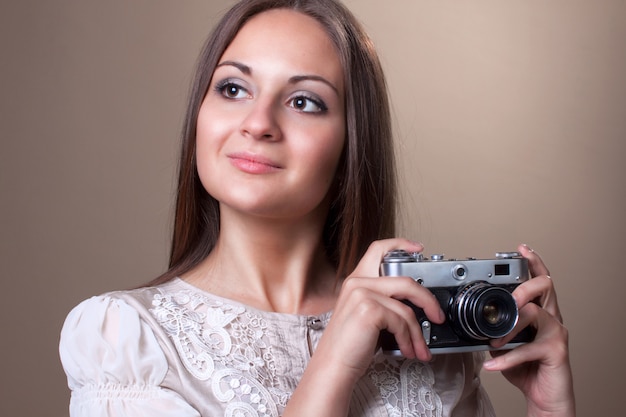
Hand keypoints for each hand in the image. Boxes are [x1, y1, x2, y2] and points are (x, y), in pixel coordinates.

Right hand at [284, 238, 444, 416]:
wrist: (333, 365)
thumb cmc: (349, 346)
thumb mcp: (366, 315)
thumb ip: (385, 301)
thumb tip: (416, 305)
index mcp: (356, 280)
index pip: (378, 249)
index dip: (400, 244)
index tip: (417, 248)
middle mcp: (357, 282)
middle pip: (406, 280)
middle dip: (428, 301)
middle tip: (437, 316)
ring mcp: (362, 293)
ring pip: (407, 308)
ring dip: (418, 333)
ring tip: (419, 348)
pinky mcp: (369, 309)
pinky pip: (402, 321)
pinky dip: (409, 339)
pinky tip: (407, 350)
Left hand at [484, 244, 574, 415]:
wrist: (543, 396)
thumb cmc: (527, 367)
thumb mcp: (505, 343)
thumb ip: (495, 327)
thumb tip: (471, 320)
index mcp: (540, 311)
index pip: (540, 280)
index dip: (533, 262)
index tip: (522, 249)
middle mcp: (552, 318)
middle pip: (545, 286)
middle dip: (522, 287)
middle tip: (508, 300)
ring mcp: (556, 333)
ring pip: (535, 313)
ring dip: (509, 327)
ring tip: (493, 342)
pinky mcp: (556, 351)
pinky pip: (528, 348)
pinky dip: (507, 358)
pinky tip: (492, 365)